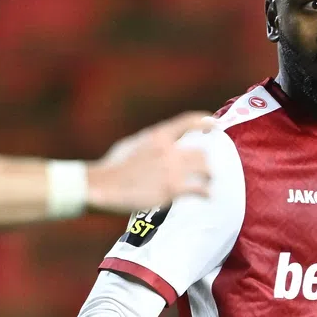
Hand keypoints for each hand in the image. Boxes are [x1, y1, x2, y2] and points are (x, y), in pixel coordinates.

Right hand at [86, 112, 213, 214]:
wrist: (102, 186)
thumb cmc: (112, 166)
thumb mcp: (131, 143)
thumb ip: (151, 142)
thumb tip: (161, 144)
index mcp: (158, 135)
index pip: (189, 121)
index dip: (205, 121)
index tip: (214, 125)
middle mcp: (169, 150)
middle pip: (201, 152)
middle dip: (205, 161)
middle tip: (205, 168)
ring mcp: (172, 170)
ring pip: (204, 169)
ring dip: (208, 176)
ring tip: (208, 181)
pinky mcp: (172, 190)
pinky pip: (198, 189)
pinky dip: (206, 192)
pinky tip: (207, 196)